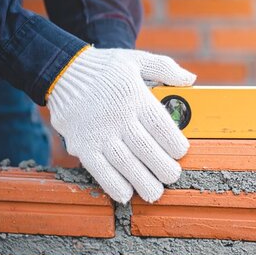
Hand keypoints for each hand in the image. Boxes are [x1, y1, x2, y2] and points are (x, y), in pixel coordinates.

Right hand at [47, 47, 195, 202]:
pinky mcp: (82, 145)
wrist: (64, 72)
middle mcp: (117, 117)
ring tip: (155, 193)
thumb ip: (165, 69)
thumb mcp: (138, 60)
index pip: (160, 125)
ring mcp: (98, 133)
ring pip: (125, 164)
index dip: (174, 143)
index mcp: (135, 97)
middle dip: (163, 168)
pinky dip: (113, 185)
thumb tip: (191, 80)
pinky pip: (99, 170)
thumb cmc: (108, 69)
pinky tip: (126, 194)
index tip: (181, 152)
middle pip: (146, 148)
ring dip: (143, 182)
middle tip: (172, 176)